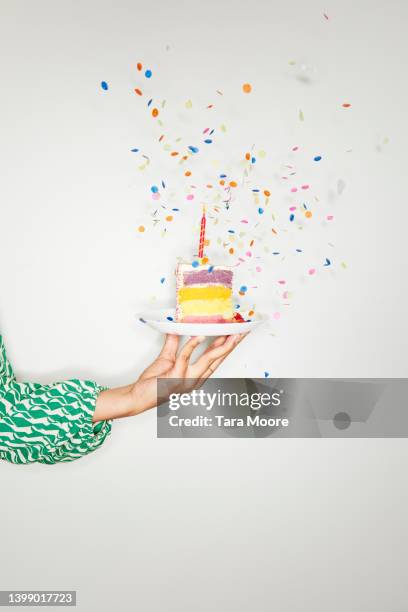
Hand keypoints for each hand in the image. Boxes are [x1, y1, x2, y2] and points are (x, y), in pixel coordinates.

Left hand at [132, 333, 246, 411]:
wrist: (138, 397)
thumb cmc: (152, 384)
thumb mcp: (165, 359)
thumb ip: (173, 343)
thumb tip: (177, 328)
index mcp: (195, 376)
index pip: (216, 360)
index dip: (227, 347)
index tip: (236, 335)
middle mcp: (195, 380)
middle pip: (218, 360)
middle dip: (232, 345)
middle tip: (242, 332)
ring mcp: (187, 380)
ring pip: (209, 360)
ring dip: (222, 346)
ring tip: (232, 334)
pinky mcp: (176, 378)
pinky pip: (187, 357)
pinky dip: (193, 345)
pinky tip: (200, 335)